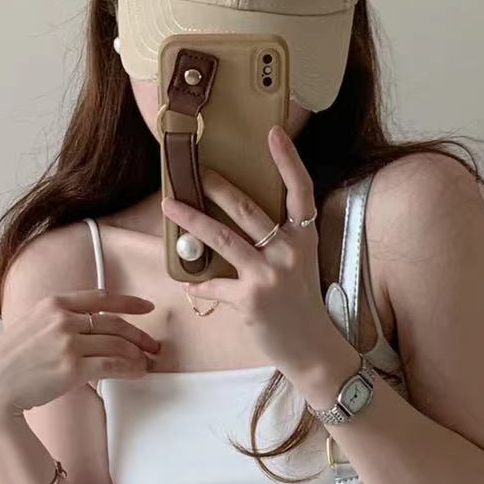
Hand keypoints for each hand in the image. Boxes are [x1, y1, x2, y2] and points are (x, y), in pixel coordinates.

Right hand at [0, 289, 158, 420]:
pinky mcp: (74, 367)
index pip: (101, 298)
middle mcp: (64, 319)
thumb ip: (57, 322)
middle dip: (139, 335)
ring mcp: (69, 342)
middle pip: (114, 323)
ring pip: (117, 344)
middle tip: (152, 345)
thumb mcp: (31, 327)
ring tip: (146, 363)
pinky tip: (137, 372)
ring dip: (137, 355)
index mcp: (53, 304)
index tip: (145, 308)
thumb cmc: (9, 363)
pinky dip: (130, 368)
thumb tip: (86, 331)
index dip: (129, 303)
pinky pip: (113, 365)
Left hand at [161, 126, 350, 388]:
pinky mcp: (250, 299)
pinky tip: (186, 284)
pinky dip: (198, 285)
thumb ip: (277, 241)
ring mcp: (269, 274)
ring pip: (222, 238)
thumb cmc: (302, 305)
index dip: (288, 160)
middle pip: (247, 209)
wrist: (313, 349)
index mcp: (303, 237)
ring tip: (170, 206)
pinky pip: (214, 285)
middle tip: (195, 170)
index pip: (300, 190)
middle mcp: (288, 251)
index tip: (273, 133)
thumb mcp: (300, 264)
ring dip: (192, 220)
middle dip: (216, 187)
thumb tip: (237, 221)